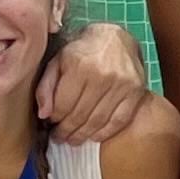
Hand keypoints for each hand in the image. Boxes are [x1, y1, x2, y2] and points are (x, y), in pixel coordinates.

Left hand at [34, 22, 148, 145]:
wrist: (115, 39)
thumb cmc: (82, 51)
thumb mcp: (57, 61)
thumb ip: (46, 86)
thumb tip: (43, 115)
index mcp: (78, 66)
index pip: (63, 105)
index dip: (55, 119)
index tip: (51, 125)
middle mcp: (101, 75)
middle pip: (80, 115)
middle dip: (67, 131)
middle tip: (61, 138)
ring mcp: (121, 85)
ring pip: (98, 120)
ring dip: (84, 135)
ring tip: (74, 140)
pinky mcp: (136, 91)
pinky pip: (119, 120)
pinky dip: (105, 132)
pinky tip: (95, 137)